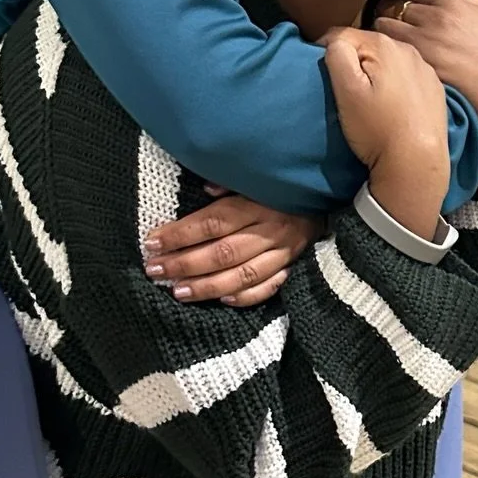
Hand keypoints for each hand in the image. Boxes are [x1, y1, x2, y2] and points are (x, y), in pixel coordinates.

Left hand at [144, 188, 323, 307]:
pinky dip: (245, 297)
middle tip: (154, 270)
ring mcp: (282, 252)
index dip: (179, 234)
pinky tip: (222, 301)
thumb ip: (230, 182)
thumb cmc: (279, 186)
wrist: (326, 197)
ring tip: (177, 292)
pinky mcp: (292, 267)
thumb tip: (205, 188)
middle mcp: (269, 230)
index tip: (151, 242)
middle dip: (184, 264)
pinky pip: (269, 288)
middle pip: (221, 253)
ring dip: (207, 286)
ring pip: (241, 275)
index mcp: (256, 204)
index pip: (211, 222)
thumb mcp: (255, 176)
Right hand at [324, 27, 449, 237]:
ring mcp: (425, 68)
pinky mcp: (436, 87)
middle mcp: (408, 49)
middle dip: (354, 60)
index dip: (325, 50)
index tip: (321, 73)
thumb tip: (334, 41)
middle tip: (345, 88)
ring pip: (389, 60)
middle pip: (368, 45)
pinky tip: (394, 105)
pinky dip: (397, 83)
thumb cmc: (376, 127)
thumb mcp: (347, 90)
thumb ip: (337, 55)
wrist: (417, 162)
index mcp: (383, 44)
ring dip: (376, 71)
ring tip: (370, 97)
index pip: (342, 34)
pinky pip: (408, 76)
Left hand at [375, 0, 477, 132]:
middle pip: (392, 7)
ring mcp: (425, 44)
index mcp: (451, 4)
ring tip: (381, 40)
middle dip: (385, 13)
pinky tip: (387, 57)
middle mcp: (434, 20)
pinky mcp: (420, 67)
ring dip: (380, 32)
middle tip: (381, 23)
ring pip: (384, 28)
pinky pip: (391, 52)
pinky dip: (385, 51)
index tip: (394, 6)